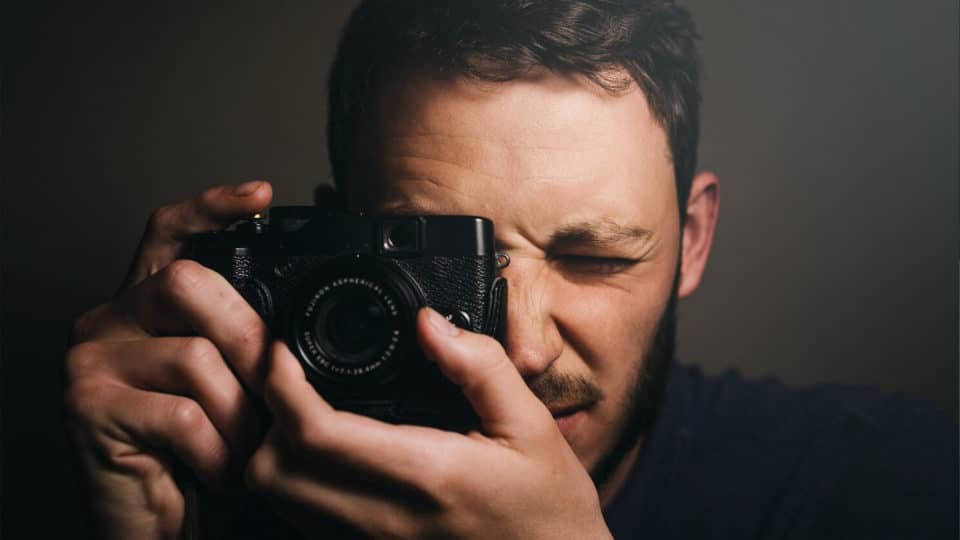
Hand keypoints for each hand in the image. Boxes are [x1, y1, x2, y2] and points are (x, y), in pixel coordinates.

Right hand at [65, 181, 272, 539]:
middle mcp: (108, 321)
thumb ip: (242, 343)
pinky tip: (218, 471)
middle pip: (189, 286)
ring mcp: (90, 361)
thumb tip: (296, 313)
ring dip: (241, 415)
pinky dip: (217, 451)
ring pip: (197, 357)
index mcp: (145, 310)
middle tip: (274, 395)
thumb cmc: (201, 457)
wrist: (160, 526)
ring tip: (243, 449)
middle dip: (251, 341)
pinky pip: (183, 414)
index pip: (169, 235)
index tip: (261, 196)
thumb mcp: (231, 390)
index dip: (211, 208)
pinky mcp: (87, 406)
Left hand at [246, 307, 612, 539]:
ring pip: (278, 500)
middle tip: (286, 376)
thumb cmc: (548, 507)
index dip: (282, 384)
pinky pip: (303, 518)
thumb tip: (430, 322)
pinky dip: (293, 479)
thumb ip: (480, 366)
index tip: (285, 350)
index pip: (317, 432)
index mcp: (425, 473)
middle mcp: (385, 516)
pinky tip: (323, 451)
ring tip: (300, 407)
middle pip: (273, 470)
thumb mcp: (531, 424)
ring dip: (273, 449)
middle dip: (265, 415)